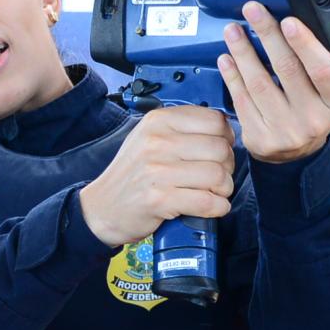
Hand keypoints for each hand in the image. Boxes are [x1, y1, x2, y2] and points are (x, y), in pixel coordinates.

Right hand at [77, 104, 236, 247]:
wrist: (102, 208)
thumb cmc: (133, 174)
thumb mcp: (149, 138)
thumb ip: (182, 129)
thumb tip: (226, 132)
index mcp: (158, 121)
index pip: (215, 121)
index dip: (226, 139)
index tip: (219, 152)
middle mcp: (157, 142)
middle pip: (220, 149)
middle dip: (227, 167)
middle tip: (217, 178)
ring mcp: (157, 171)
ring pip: (218, 176)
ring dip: (224, 190)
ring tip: (214, 193)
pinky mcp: (159, 199)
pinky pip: (207, 202)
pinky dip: (217, 207)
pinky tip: (211, 207)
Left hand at [219, 1, 329, 163]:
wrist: (296, 153)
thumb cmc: (313, 109)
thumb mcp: (328, 91)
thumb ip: (319, 64)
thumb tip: (295, 24)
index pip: (324, 70)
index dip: (305, 44)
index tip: (288, 20)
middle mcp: (314, 120)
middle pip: (287, 69)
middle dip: (267, 34)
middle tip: (253, 10)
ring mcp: (285, 132)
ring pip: (259, 83)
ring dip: (243, 52)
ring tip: (232, 30)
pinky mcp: (260, 139)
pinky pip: (241, 100)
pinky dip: (232, 75)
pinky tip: (226, 58)